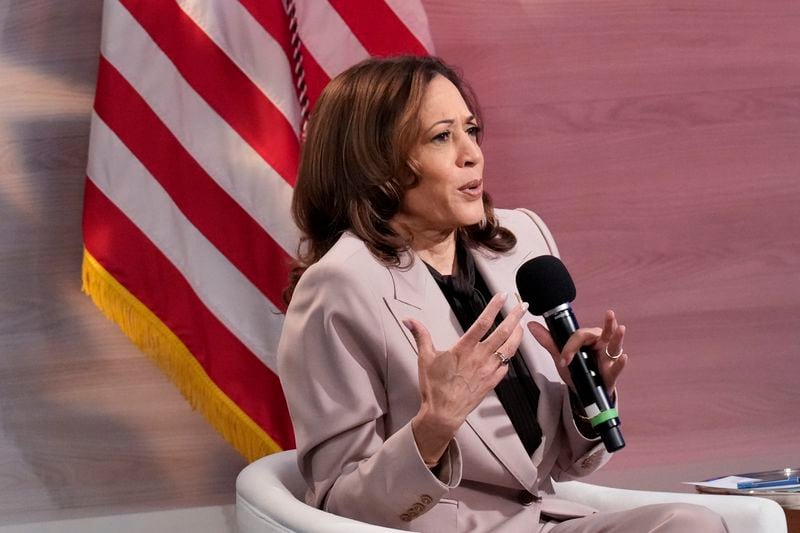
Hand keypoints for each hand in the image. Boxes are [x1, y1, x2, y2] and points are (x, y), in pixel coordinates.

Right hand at [403, 293, 527, 464]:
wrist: (443, 414)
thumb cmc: (434, 387)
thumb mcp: (424, 358)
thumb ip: (420, 335)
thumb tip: (409, 320)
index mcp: (464, 349)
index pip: (483, 322)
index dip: (494, 307)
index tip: (503, 296)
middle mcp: (480, 357)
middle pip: (503, 333)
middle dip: (515, 317)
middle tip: (524, 306)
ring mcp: (488, 370)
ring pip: (509, 349)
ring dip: (517, 335)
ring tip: (522, 325)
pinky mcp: (491, 383)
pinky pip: (505, 367)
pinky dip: (510, 357)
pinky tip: (511, 352)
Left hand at [528, 310, 627, 395]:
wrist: (582, 391)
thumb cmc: (576, 370)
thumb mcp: (561, 356)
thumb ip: (549, 341)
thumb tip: (532, 325)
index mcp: (588, 339)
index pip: (580, 336)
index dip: (570, 347)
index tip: (563, 360)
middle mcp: (600, 345)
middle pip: (602, 334)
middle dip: (607, 324)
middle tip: (609, 314)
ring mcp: (608, 359)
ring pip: (614, 346)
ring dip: (617, 337)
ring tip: (620, 328)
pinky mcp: (611, 373)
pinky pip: (617, 367)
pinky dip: (621, 363)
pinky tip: (623, 357)